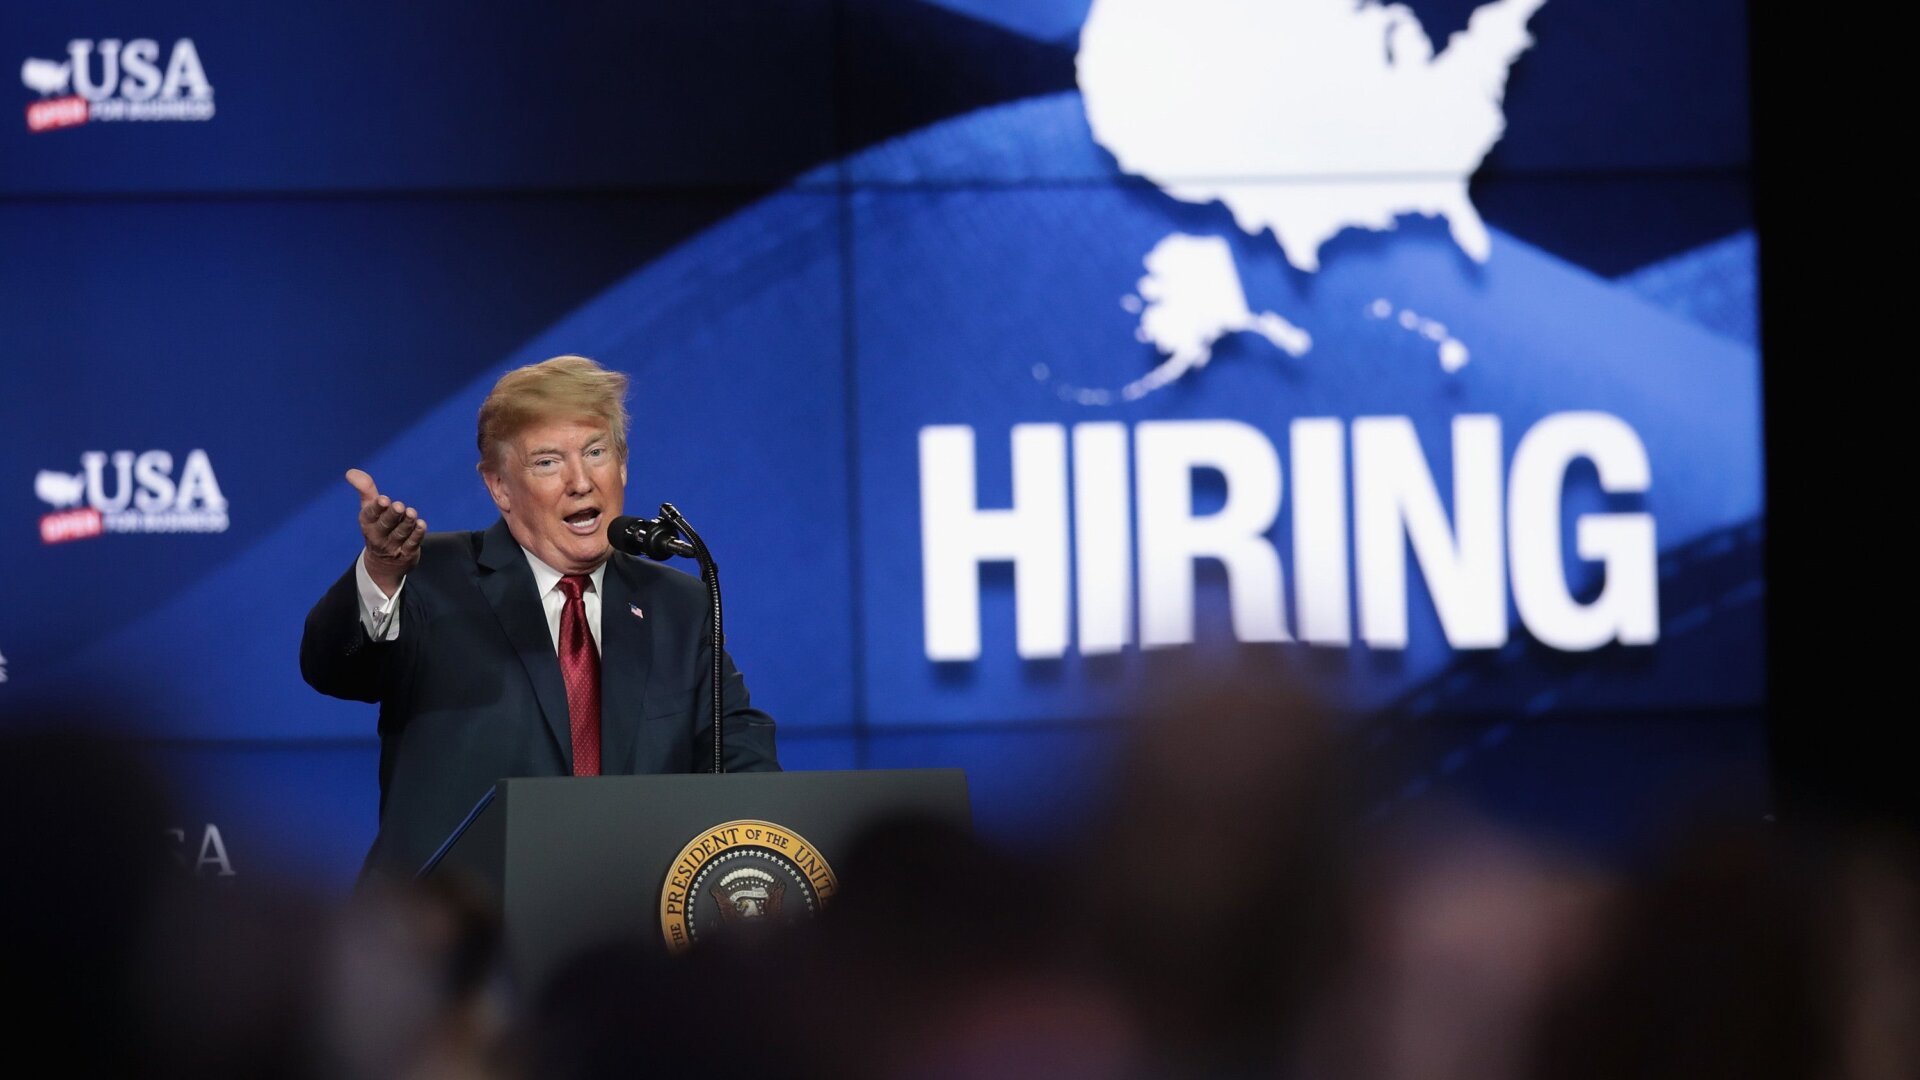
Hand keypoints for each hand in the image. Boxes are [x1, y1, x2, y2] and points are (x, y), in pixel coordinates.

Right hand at [347, 468, 424, 594]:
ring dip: (407, 523)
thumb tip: (351, 472)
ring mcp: (392, 546)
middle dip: (392, 515)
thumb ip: (365, 489)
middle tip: (399, 506)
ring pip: (400, 533)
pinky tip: (421, 525)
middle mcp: (378, 535)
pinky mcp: (406, 553)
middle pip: (386, 525)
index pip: (370, 515)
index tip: (383, 499)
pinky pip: (412, 544)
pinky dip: (417, 535)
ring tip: (411, 513)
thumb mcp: (369, 509)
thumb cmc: (378, 527)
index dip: (377, 507)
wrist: (384, 563)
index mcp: (367, 522)